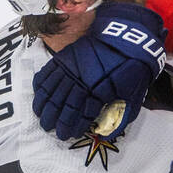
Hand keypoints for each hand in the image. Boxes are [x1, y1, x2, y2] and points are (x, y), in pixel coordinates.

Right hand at [33, 4, 166, 139]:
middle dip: (54, 120)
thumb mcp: (133, 94)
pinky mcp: (65, 56)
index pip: (80, 114)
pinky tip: (39, 95)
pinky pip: (47, 73)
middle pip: (63, 104)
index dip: (72, 126)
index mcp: (98, 91)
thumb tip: (107, 134)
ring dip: (44, 105)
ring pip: (52, 90)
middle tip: (50, 129)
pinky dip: (40, 85)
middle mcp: (81, 80)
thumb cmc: (132, 68)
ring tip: (41, 116)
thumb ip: (121, 115)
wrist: (126, 37)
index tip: (68, 135)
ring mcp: (70, 67)